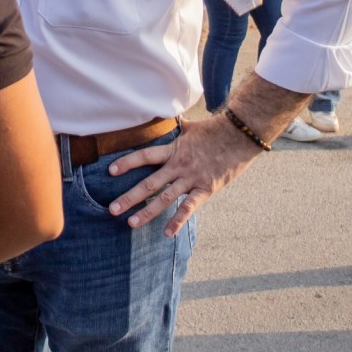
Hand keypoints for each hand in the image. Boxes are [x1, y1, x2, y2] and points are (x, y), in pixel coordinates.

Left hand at [106, 114, 261, 236]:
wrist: (240, 136)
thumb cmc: (215, 130)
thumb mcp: (191, 127)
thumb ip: (175, 128)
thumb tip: (166, 117)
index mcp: (173, 150)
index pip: (145, 156)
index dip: (127, 163)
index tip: (110, 171)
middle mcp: (178, 166)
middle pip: (149, 183)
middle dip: (129, 197)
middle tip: (112, 209)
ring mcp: (191, 179)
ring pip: (164, 198)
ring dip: (147, 212)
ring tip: (131, 223)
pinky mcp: (205, 189)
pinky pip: (189, 207)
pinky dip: (178, 221)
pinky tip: (167, 234)